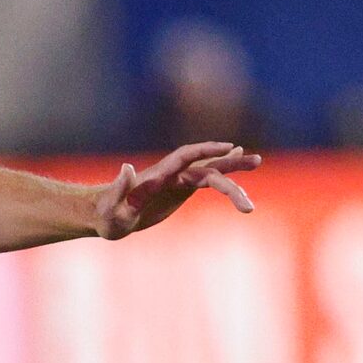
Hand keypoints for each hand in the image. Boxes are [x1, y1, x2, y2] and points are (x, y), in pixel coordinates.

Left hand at [96, 142, 260, 239]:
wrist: (105, 215)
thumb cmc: (106, 215)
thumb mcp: (111, 208)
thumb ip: (119, 189)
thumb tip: (126, 166)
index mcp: (158, 176)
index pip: (186, 156)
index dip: (206, 150)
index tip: (229, 147)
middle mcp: (171, 174)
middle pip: (205, 166)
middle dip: (230, 165)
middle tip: (257, 162)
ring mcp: (177, 180)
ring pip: (210, 172)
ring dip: (233, 167)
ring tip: (257, 161)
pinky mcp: (180, 189)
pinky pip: (206, 178)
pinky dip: (223, 170)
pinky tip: (238, 160)